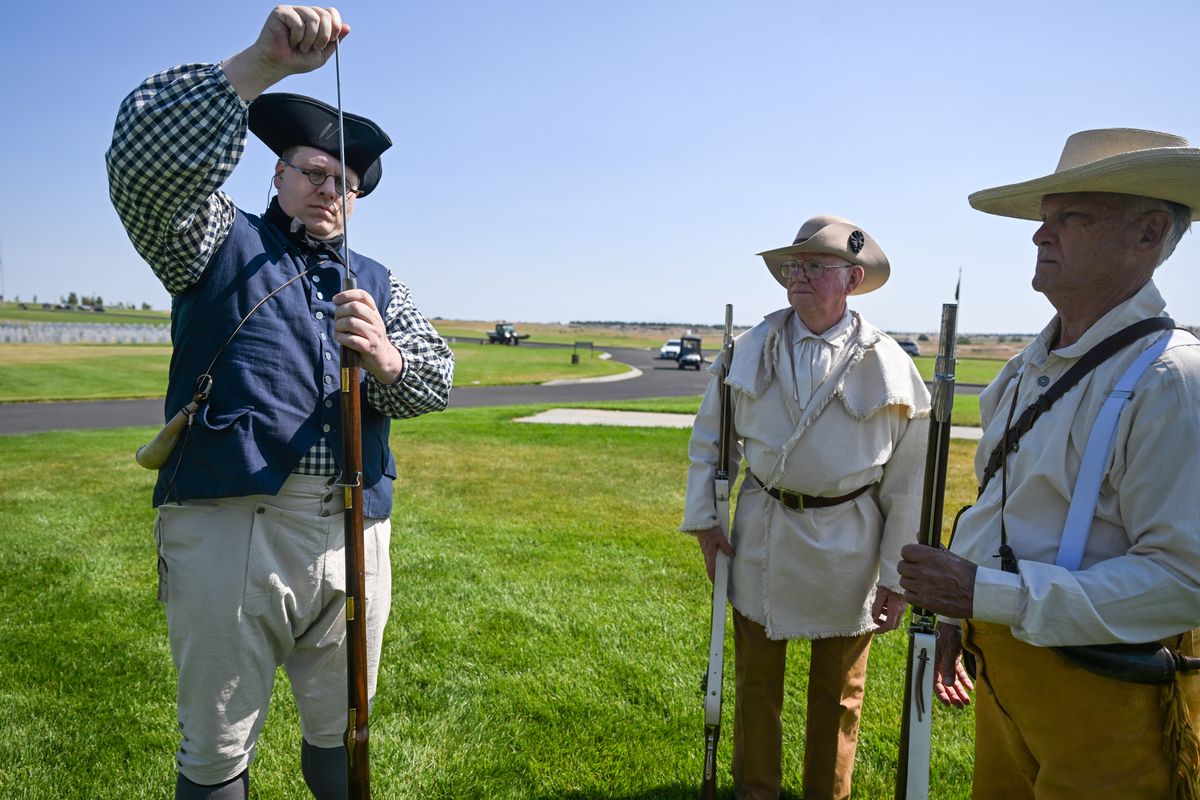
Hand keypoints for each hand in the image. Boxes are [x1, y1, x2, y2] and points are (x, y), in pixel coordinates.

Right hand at [223, 6, 349, 99]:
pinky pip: (298, 21)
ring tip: (301, 47)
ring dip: (310, 38)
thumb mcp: (322, 54)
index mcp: (315, 21)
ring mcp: (293, 11)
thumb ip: (334, 41)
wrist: (276, 65)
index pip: (331, 12)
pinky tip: (290, 41)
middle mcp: (305, 13)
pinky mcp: (282, 12)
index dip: (336, 25)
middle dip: (324, 34)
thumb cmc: (296, 60)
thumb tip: (348, 27)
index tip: (332, 39)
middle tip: (315, 47)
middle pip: (324, 14)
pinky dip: (297, 36)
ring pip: (313, 18)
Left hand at [333, 288, 403, 382]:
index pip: (363, 295)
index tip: (335, 300)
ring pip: (351, 322)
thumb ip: (356, 312)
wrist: (383, 358)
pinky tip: (340, 338)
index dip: (347, 294)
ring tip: (338, 330)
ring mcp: (373, 335)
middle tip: (337, 319)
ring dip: (338, 326)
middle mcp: (376, 321)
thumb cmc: (370, 338)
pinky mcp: (369, 348)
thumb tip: (337, 302)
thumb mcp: (368, 322)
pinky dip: (341, 338)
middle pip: (355, 307)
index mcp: (374, 312)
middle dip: (339, 312)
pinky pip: (351, 339)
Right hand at [695, 526, 733, 582]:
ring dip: (713, 568)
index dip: (712, 577)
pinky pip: (709, 557)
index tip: (715, 584)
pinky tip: (718, 560)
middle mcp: (706, 554)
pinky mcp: (705, 547)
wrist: (701, 523)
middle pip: (709, 567)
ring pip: (709, 562)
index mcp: (710, 554)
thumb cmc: (711, 530)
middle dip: (713, 575)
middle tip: (718, 581)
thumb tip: (732, 555)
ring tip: (720, 573)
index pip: (710, 569)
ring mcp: (705, 551)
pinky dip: (713, 562)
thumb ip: (727, 547)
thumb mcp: (721, 538)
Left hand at [869, 586, 906, 632]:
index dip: (881, 630)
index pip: (889, 625)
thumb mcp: (880, 595)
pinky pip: (896, 614)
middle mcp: (901, 610)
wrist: (896, 577)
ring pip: (895, 620)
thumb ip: (877, 607)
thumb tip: (875, 617)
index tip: (875, 630)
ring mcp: (903, 608)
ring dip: (886, 618)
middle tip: (876, 620)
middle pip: (894, 625)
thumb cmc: (888, 584)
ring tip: (879, 610)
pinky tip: (884, 605)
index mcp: (895, 608)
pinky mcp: (903, 605)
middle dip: (884, 625)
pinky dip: (889, 613)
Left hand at [897, 543, 976, 618]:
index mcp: (930, 556)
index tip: (914, 558)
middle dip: (908, 568)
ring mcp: (922, 586)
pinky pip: (908, 596)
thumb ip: (932, 547)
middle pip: (901, 567)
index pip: (905, 551)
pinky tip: (922, 593)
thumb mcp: (951, 556)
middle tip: (917, 571)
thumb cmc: (967, 574)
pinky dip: (913, 595)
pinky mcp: (924, 601)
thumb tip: (918, 535)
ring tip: (922, 583)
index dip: (909, 554)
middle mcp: (923, 570)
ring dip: (910, 582)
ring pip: (903, 581)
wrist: (978, 595)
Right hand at [933, 621, 973, 707]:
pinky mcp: (952, 658)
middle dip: (953, 695)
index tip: (949, 704)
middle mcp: (937, 664)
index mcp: (932, 663)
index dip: (942, 694)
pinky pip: (957, 672)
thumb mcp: (948, 652)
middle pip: (945, 683)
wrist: (952, 622)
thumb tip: (948, 685)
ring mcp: (945, 661)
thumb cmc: (947, 635)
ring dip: (959, 690)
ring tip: (966, 700)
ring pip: (952, 679)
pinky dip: (963, 679)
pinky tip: (970, 687)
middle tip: (961, 705)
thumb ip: (948, 668)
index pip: (935, 683)